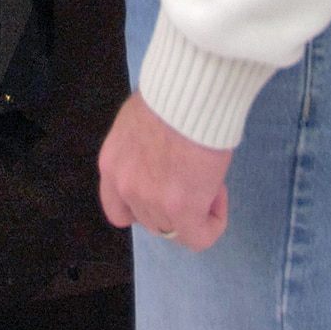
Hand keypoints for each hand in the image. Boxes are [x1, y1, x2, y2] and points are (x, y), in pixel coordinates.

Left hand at [98, 92, 231, 249]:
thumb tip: (160, 155)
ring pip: (176, 228)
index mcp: (112, 164)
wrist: (188, 92)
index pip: (118, 209)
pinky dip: (213, 223)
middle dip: (173, 205)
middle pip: (151, 220)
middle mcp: (125, 187)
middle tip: (194, 175)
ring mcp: (151, 201)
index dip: (143, 206)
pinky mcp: (181, 210)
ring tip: (208, 175)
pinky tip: (219, 194)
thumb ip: (141, 149)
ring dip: (195, 209)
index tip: (165, 188)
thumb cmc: (170, 93)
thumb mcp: (140, 121)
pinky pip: (200, 237)